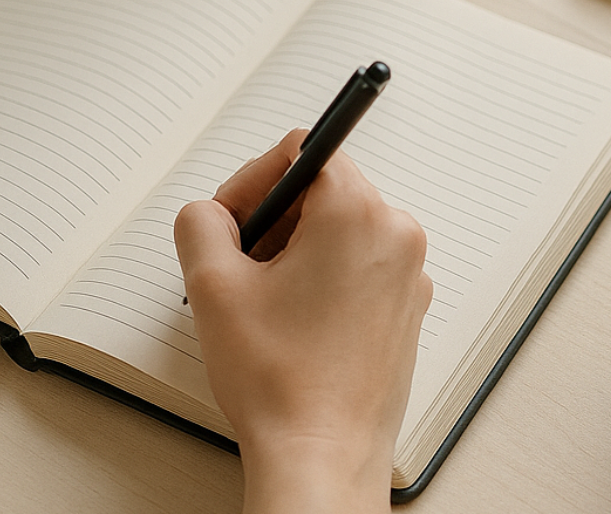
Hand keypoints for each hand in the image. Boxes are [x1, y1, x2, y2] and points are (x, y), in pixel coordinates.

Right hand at [174, 131, 431, 513]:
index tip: (233, 218)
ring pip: (340, 227)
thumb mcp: (214, 286)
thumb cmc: (280, 382)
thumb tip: (210, 212)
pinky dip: (325, 275)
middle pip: (322, 187)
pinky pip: (361, 263)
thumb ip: (201, 223)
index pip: (303, 150)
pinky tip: (296, 320)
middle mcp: (396, 233)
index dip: (255, 178)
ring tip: (267, 302)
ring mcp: (409, 272)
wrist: (323, 460)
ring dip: (296, 248)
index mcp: (358, 212)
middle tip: (241, 266)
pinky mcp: (408, 306)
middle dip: (274, 218)